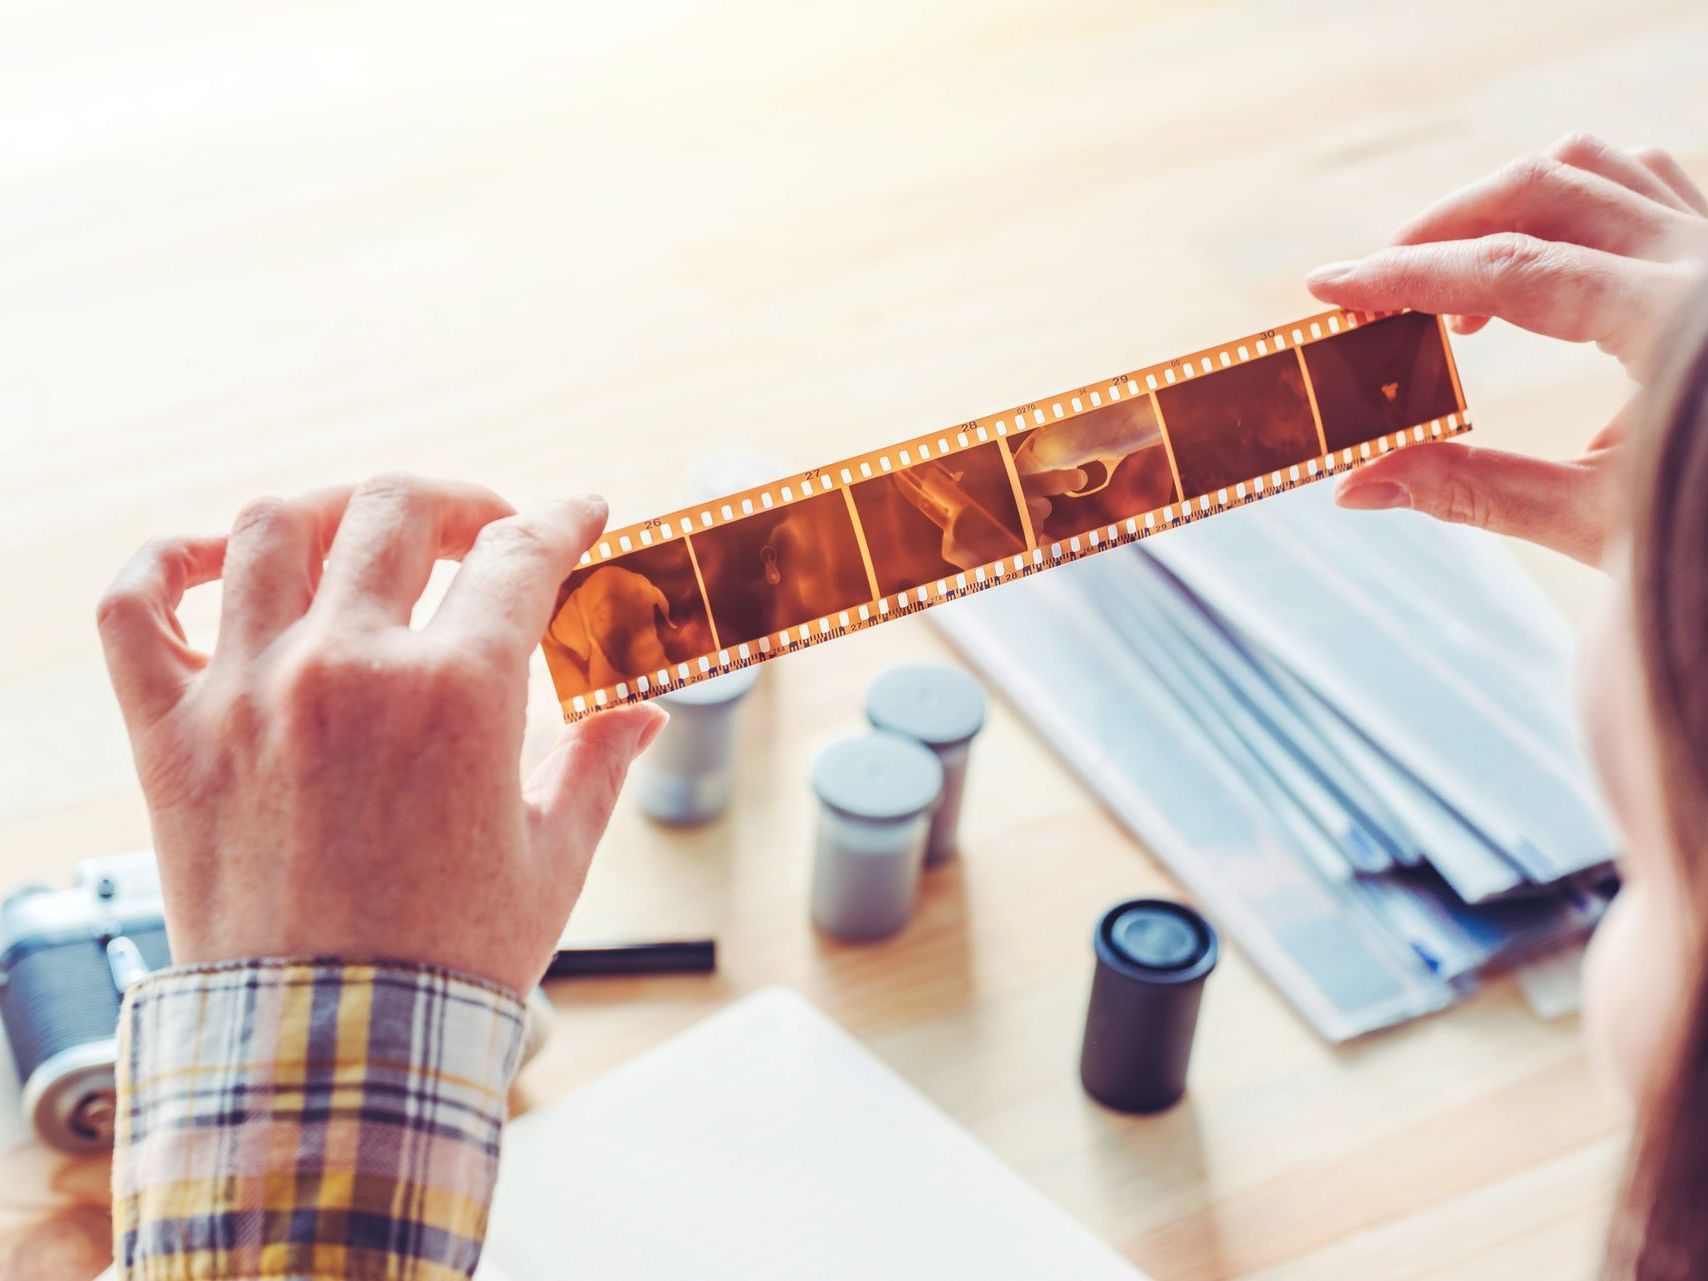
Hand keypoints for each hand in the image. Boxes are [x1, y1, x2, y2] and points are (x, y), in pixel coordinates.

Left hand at [97, 475, 666, 995]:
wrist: (333, 1053)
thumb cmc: (453, 961)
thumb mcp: (551, 859)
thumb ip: (597, 764)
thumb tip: (647, 713)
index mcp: (455, 693)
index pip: (521, 554)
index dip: (565, 520)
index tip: (580, 513)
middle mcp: (345, 667)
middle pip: (398, 510)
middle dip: (460, 503)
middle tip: (486, 531)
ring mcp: (246, 691)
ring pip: (272, 528)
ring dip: (335, 511)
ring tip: (369, 538)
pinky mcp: (171, 734)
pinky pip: (138, 605)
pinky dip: (170, 560)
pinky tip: (221, 560)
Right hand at [1305, 133, 1707, 564]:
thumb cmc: (1704, 526)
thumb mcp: (1594, 517)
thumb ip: (1472, 489)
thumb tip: (1356, 486)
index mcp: (1677, 322)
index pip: (1515, 269)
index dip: (1409, 275)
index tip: (1330, 288)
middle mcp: (1704, 258)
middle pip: (1541, 190)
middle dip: (1439, 231)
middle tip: (1374, 292)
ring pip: (1591, 168)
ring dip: (1499, 209)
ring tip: (1451, 289)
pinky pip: (1637, 180)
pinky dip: (1563, 203)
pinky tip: (1532, 263)